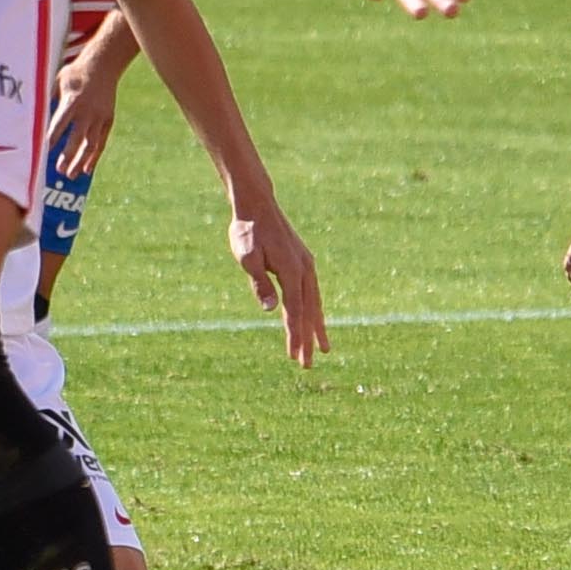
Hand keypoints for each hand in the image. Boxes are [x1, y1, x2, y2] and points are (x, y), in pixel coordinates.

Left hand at [45, 45, 122, 184]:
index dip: (51, 139)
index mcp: (72, 101)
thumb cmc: (75, 73)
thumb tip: (30, 115)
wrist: (103, 65)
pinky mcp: (108, 120)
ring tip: (71, 175)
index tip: (41, 153)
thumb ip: (46, 99)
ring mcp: (99, 117)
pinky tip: (87, 169)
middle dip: (68, 156)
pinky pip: (101, 142)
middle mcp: (87, 111)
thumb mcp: (57, 81)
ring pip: (91, 144)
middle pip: (77, 138)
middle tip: (58, 170)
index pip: (59, 124)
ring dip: (81, 161)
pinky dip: (94, 156)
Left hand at [230, 198, 326, 364]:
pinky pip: (311, 293)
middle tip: (306, 364)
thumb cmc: (248, 231)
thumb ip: (259, 283)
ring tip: (323, 348)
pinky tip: (314, 319)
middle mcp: (305, 270)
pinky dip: (314, 310)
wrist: (257, 205)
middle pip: (308, 312)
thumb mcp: (247, 257)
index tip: (296, 356)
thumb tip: (269, 310)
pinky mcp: (303, 262)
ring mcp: (307, 266)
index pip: (295, 312)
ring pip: (314, 303)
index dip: (296, 336)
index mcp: (292, 272)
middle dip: (308, 339)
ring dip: (316, 327)